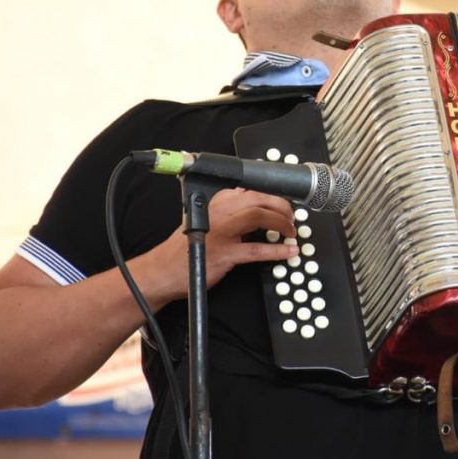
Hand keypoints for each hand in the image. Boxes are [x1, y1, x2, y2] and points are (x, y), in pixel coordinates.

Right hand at [144, 188, 298, 300]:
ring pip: (260, 217)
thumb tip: (254, 199)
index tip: (287, 202)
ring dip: (281, 223)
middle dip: (282, 207)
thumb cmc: (190, 243)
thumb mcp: (208, 217)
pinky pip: (257, 249)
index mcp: (218, 200)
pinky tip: (289, 251)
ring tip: (291, 232)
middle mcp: (220, 211)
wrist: (165, 269)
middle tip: (292, 218)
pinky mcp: (225, 253)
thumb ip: (230, 207)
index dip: (275, 195)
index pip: (253, 189)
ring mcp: (222, 231)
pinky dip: (277, 250)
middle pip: (260, 199)